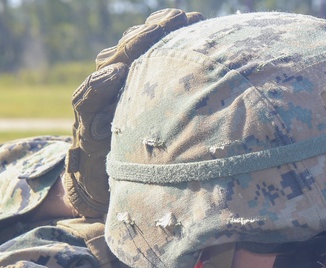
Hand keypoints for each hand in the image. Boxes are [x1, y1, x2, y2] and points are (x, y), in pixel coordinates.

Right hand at [63, 9, 202, 216]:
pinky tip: (114, 72)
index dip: (172, 31)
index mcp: (139, 87)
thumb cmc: (145, 163)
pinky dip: (99, 86)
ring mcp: (99, 106)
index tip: (197, 17)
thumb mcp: (175, 138)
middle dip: (156, 30)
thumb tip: (239, 108)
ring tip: (151, 32)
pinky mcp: (85, 129)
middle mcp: (117, 89)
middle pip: (133, 50)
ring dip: (130, 47)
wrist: (104, 193)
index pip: (153, 49)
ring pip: (109, 66)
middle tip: (181, 15)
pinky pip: (87, 102)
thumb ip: (194, 118)